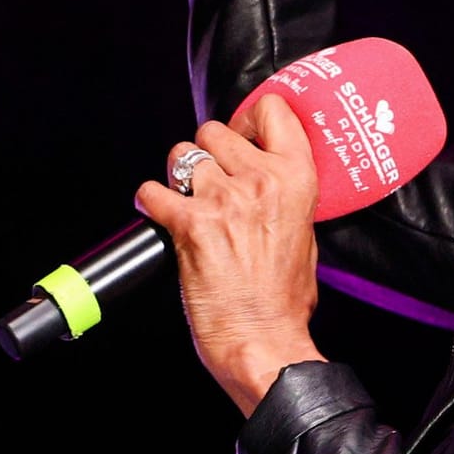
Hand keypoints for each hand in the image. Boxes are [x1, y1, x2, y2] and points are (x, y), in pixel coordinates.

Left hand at [134, 94, 325, 414]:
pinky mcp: (189, 223)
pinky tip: (160, 219)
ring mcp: (223, 200)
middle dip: (206, 155)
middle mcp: (259, 181)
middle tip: (209, 186)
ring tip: (188, 206)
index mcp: (296, 180)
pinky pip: (152, 191)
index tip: (241, 132)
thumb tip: (264, 176)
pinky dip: (150, 204)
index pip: (272, 110)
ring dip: (179, 179)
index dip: (248, 117)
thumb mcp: (304, 236)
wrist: (263, 343)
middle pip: (213, 130)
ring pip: (180, 156)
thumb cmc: (283, 302)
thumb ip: (284, 196)